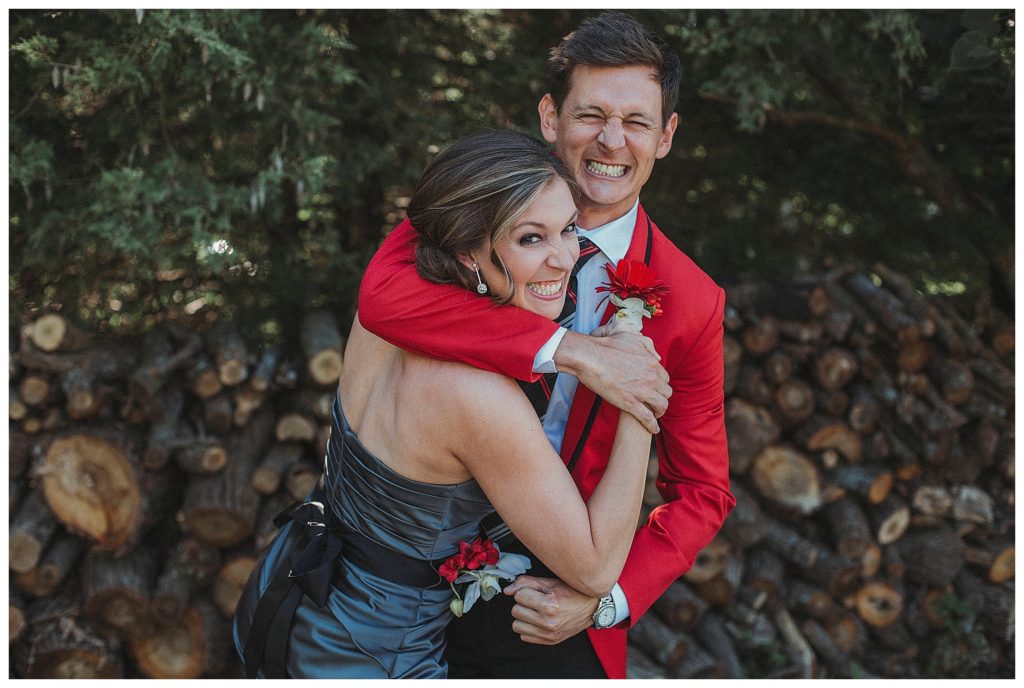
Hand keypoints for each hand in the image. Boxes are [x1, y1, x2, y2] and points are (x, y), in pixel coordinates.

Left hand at [503, 576, 600, 644]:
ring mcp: (549, 634)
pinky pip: (524, 636)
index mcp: (550, 605)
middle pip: (516, 611)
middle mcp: (549, 622)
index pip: (519, 596)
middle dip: (523, 603)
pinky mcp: (550, 641)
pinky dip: (528, 628)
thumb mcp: (550, 582)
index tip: (534, 591)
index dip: (525, 591)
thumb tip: (508, 590)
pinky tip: (538, 620)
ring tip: (536, 611)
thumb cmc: (572, 592)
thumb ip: (526, 583)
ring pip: (517, 625)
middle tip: (535, 600)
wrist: (592, 608)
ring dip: (524, 617)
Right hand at [552, 330, 670, 433]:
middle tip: (655, 401)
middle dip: (662, 397)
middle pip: (666, 392)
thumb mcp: (630, 335)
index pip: (665, 377)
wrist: (589, 357)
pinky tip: (653, 429)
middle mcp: (650, 377)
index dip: (660, 384)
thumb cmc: (606, 345)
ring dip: (659, 412)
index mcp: (651, 362)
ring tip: (655, 415)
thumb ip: (647, 344)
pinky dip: (652, 425)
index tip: (655, 388)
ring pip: (661, 406)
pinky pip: (647, 418)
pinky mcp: (630, 403)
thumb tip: (657, 356)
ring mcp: (641, 391)